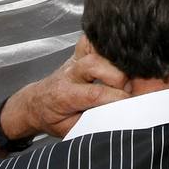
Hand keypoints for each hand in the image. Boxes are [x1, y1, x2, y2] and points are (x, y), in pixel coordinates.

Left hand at [9, 43, 130, 138]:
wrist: (36, 103)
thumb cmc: (53, 118)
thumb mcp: (71, 129)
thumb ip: (91, 122)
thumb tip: (117, 117)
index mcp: (65, 95)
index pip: (96, 93)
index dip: (118, 98)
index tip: (132, 104)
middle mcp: (70, 73)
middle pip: (98, 65)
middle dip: (120, 79)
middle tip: (129, 93)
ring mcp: (74, 59)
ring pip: (97, 49)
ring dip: (116, 62)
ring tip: (126, 78)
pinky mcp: (79, 52)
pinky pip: (93, 40)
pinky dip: (106, 44)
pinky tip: (116, 57)